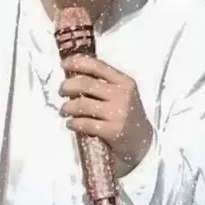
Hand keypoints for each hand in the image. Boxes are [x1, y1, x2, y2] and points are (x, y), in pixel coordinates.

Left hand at [58, 54, 153, 176]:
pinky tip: (70, 123)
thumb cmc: (126, 113)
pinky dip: (73, 123)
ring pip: (82, 104)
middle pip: (86, 84)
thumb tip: (73, 73)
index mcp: (124, 81)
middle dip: (67, 86)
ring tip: (64, 109)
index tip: (64, 64)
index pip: (97, 65)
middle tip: (62, 91)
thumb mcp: (121, 93)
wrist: (142, 141)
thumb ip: (102, 82)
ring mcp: (118, 113)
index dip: (77, 62)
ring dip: (67, 106)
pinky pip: (84, 123)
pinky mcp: (112, 131)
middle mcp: (122, 95)